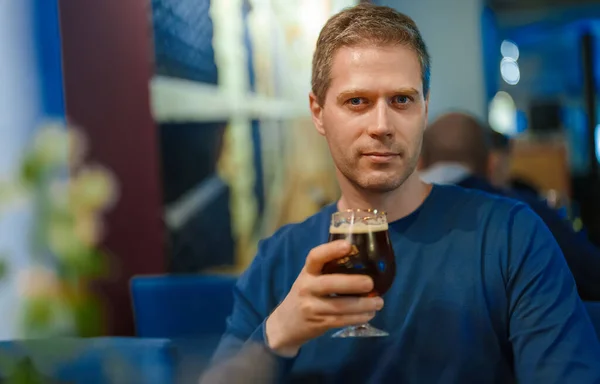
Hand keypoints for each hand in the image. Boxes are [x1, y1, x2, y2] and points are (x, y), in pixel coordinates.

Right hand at [265, 240, 383, 355]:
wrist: (286, 323)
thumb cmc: (306, 295)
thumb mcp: (311, 279)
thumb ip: (329, 270)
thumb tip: (364, 260)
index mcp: (307, 272)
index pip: (315, 257)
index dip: (330, 250)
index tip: (348, 245)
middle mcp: (307, 287)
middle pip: (329, 284)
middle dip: (352, 283)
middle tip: (370, 283)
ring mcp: (311, 307)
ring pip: (339, 306)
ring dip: (362, 305)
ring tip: (379, 302)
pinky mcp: (318, 323)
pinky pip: (341, 320)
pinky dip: (358, 318)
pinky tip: (369, 314)